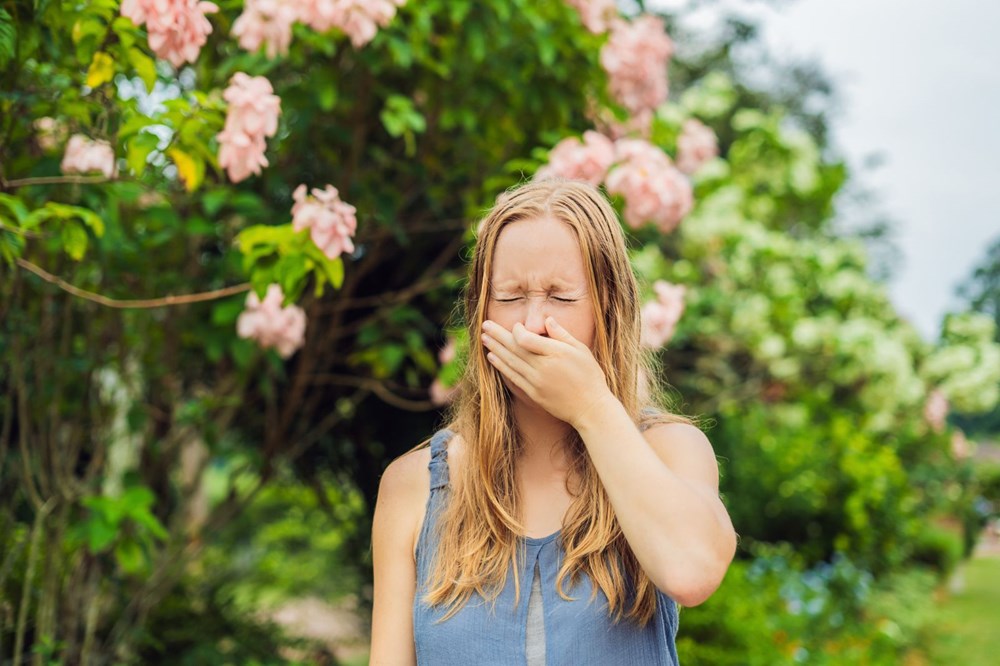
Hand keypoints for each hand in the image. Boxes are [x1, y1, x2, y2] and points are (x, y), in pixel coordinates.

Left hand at [480, 317, 613, 427]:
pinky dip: (501, 366)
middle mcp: (542, 368)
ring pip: (510, 362)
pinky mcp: (533, 393)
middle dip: (498, 335)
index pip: (526, 339)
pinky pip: (512, 377)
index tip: (516, 325)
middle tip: (485, 325)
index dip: (517, 330)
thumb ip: (562, 334)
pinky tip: (492, 357)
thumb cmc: (589, 376)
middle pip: (514, 348)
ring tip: (484, 338)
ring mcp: (536, 382)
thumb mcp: (581, 350)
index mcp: (555, 354)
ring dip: (495, 349)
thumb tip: (547, 319)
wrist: (590, 408)